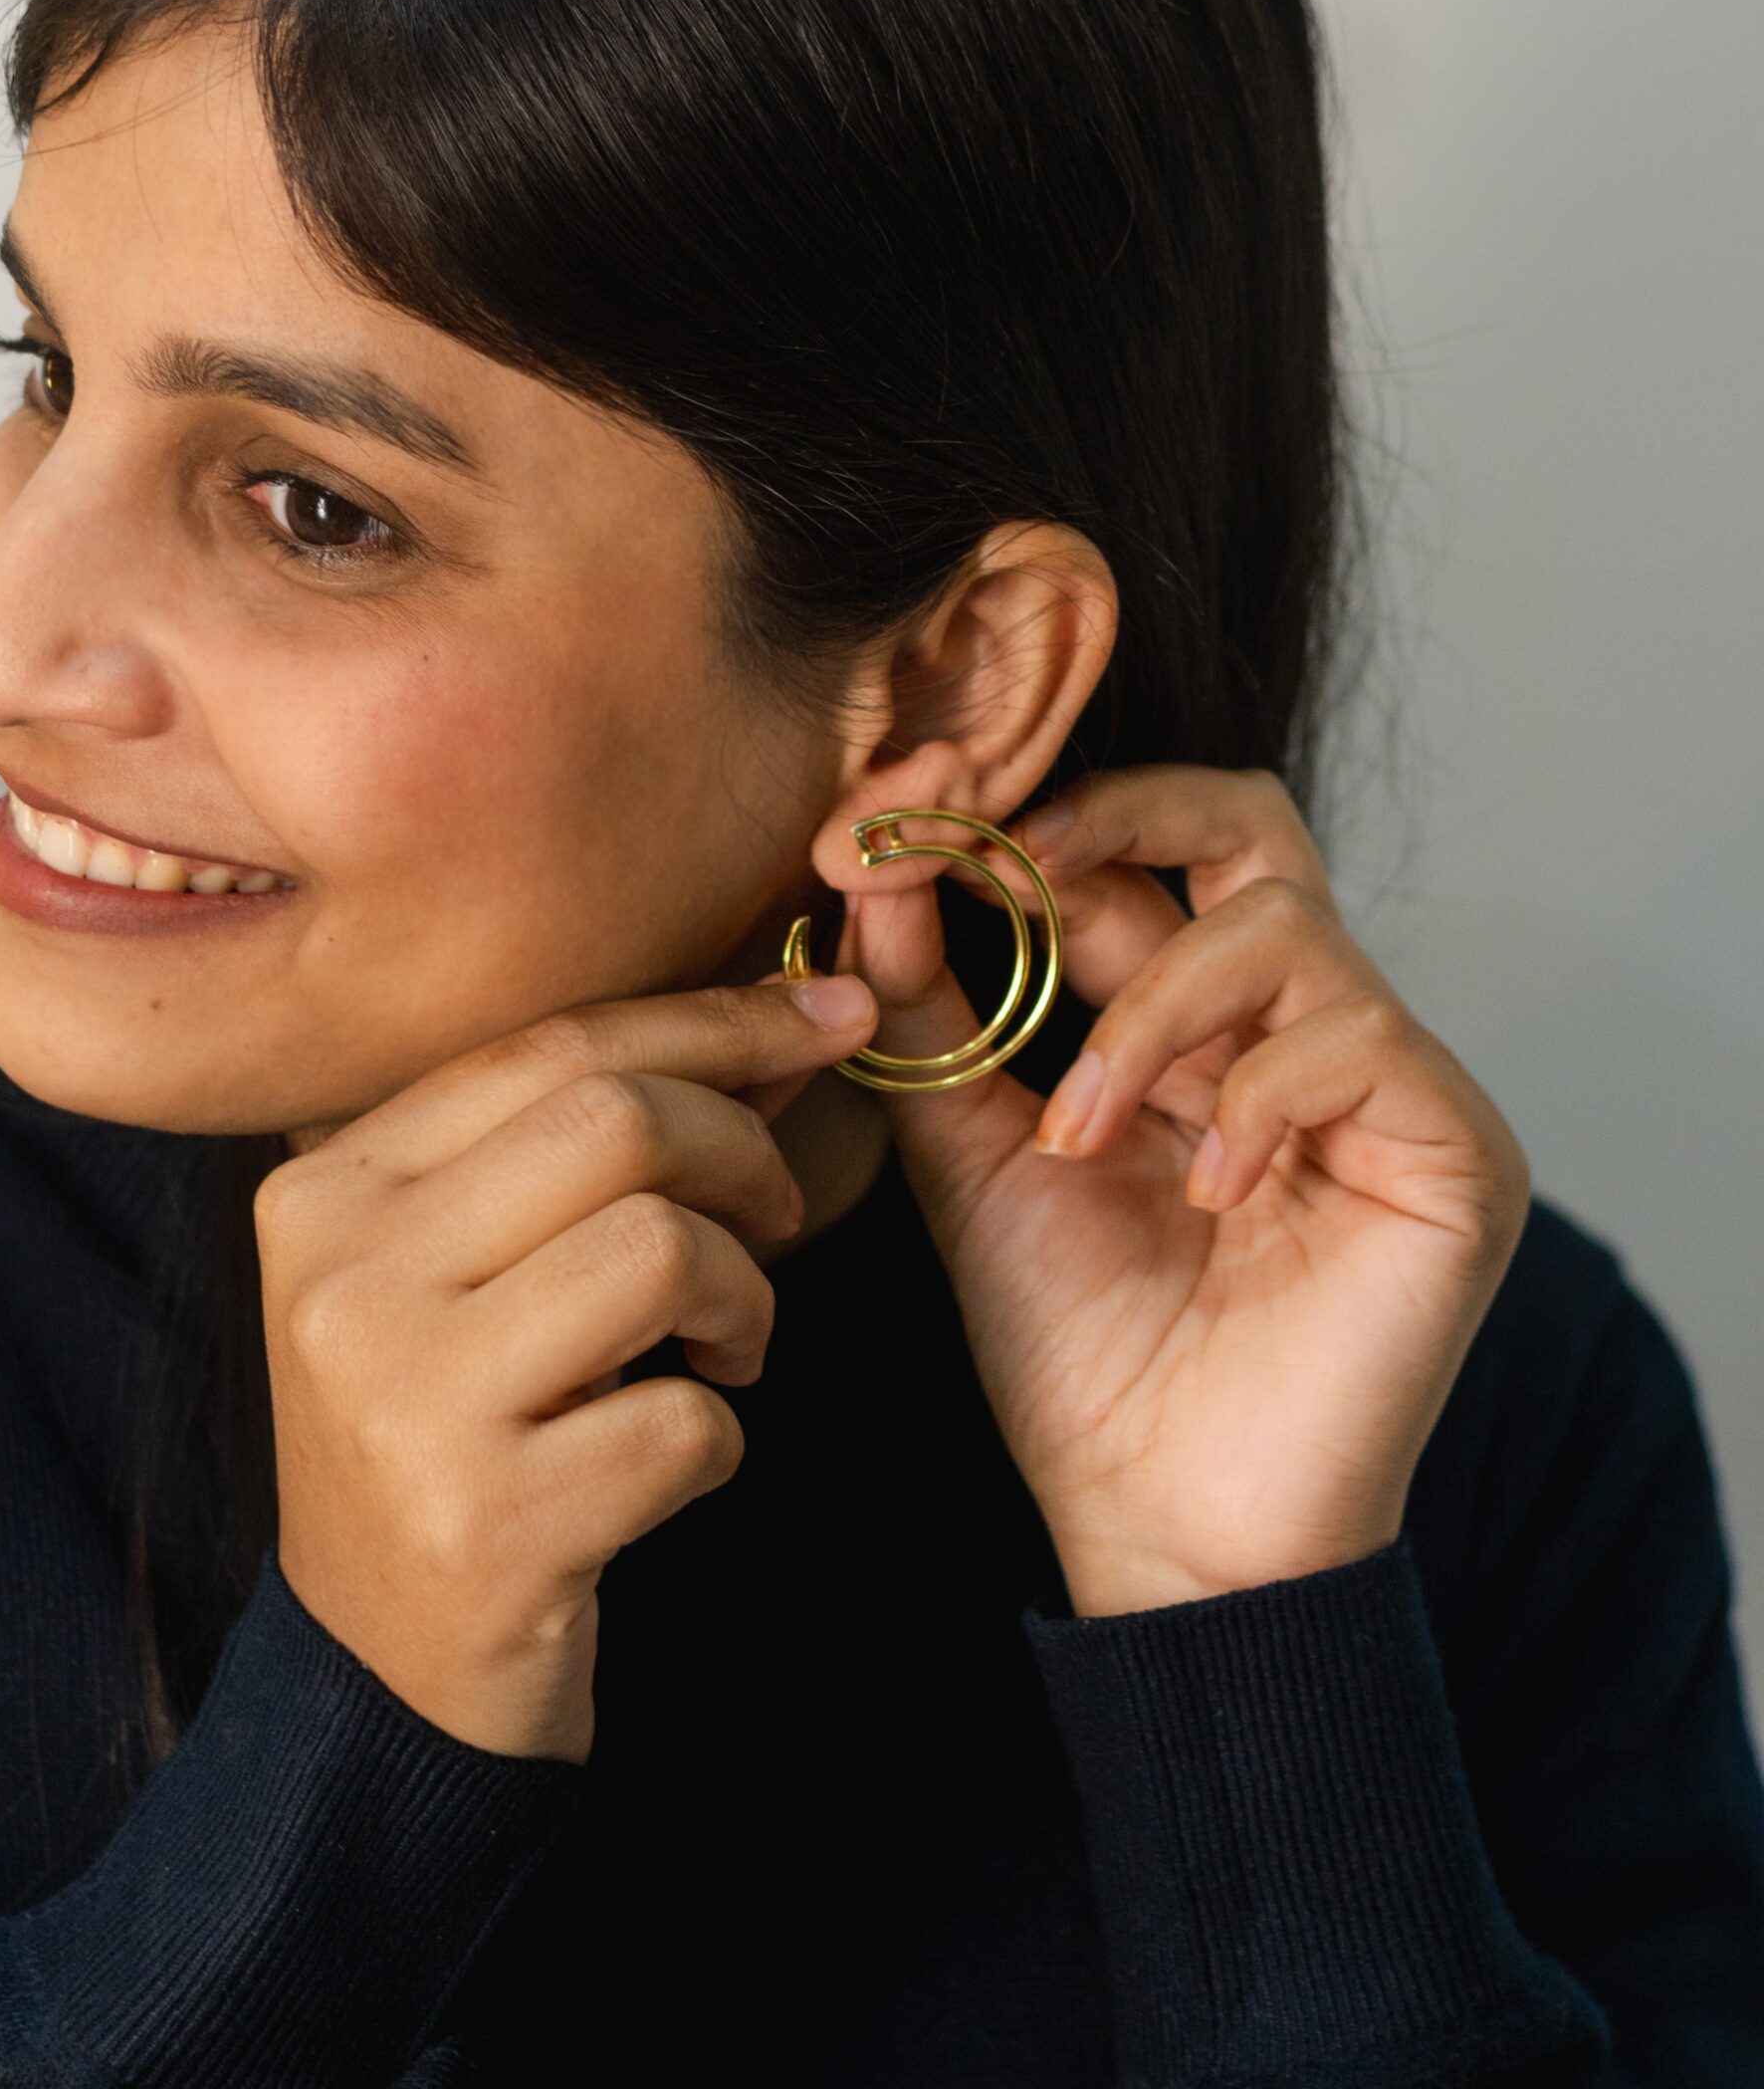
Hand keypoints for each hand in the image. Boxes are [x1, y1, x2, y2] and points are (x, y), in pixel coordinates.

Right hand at [257, 973, 880, 1758]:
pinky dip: (723, 1432)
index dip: (711, 1019)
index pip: (549, 1047)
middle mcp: (343, 1282)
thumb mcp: (463, 1269)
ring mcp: (407, 1406)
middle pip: (615, 1123)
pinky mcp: (488, 1526)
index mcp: (326, 1190)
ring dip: (749, 1294)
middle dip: (743, 1150)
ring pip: (663, 1250)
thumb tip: (778, 1027)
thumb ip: (578, 1146)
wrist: (381, 1674)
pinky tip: (677, 1456)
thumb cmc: (454, 1431)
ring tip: (732, 1347)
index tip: (830, 1015)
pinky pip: (688, 1422)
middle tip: (777, 1215)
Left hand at [827, 764, 1531, 1615]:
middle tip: (1005, 862)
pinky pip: (1356, 1040)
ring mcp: (1380, 1079)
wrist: (1163, 1516)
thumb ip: (927, 1015)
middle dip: (1111, 813)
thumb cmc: (1078, 1345)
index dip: (1021, 826)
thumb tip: (874, 875)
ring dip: (1149, 1012)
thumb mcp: (972, 1153)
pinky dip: (1251, 1104)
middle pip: (1242, 819)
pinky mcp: (1454, 1145)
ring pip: (1277, 920)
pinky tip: (1206, 1198)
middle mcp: (1289, 1026)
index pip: (1130, 857)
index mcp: (1184, 1024)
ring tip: (1080, 1134)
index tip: (905, 828)